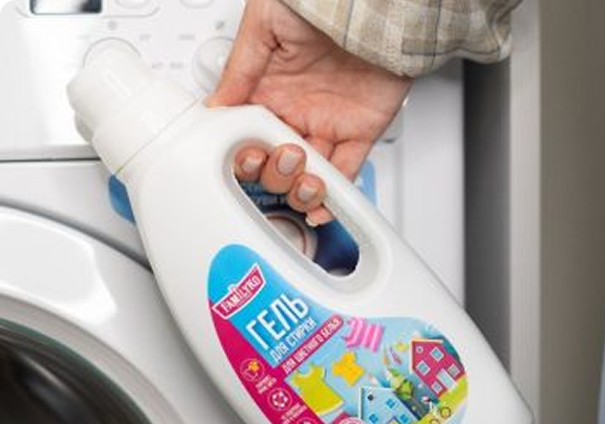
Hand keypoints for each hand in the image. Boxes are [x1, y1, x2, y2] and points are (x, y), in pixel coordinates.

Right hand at [207, 0, 411, 224]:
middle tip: (281, 155)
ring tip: (301, 178)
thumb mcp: (265, 22)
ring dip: (300, 188)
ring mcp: (328, 123)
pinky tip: (320, 207)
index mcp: (269, 90)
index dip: (245, 153)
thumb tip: (216, 106)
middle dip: (274, 172)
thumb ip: (240, 68)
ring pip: (308, 174)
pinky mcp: (359, 131)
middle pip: (276, 163)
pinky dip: (334, 194)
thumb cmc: (320, 1)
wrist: (374, 0)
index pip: (249, 136)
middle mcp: (296, 111)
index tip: (244, 155)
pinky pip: (346, 171)